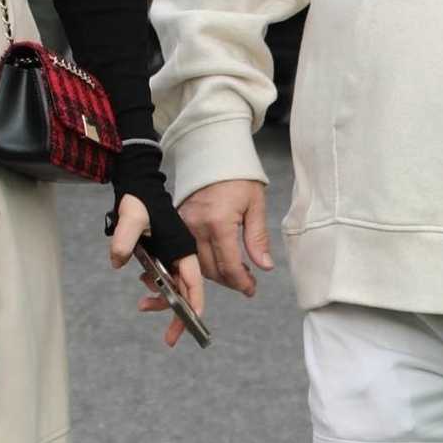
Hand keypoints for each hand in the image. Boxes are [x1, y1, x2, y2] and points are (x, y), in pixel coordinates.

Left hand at [107, 193, 206, 349]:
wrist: (137, 188)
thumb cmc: (140, 200)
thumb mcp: (131, 218)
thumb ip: (124, 239)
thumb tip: (117, 260)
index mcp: (182, 249)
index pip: (193, 281)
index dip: (195, 302)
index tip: (193, 320)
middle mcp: (181, 256)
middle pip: (185, 292)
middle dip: (179, 316)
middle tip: (169, 339)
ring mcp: (172, 257)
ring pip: (173, 288)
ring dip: (162, 301)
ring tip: (143, 306)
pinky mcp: (163, 256)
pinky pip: (163, 279)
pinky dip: (155, 288)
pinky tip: (143, 286)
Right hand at [178, 178, 271, 297]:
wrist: (213, 152)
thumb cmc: (237, 175)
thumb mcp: (255, 205)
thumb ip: (257, 239)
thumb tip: (264, 266)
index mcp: (218, 222)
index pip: (229, 265)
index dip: (241, 282)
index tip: (251, 289)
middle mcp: (196, 227)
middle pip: (211, 270)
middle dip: (229, 282)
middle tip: (246, 284)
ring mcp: (184, 225)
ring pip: (197, 264)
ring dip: (216, 274)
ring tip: (235, 273)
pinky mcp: (178, 222)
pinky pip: (187, 251)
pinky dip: (202, 261)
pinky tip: (217, 261)